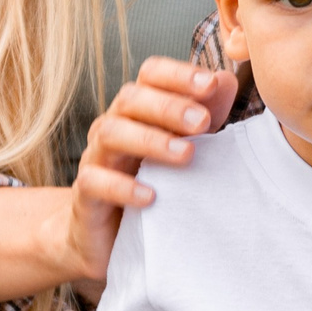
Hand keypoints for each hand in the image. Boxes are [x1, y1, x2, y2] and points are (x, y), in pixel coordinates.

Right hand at [61, 57, 238, 282]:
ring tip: (186, 155)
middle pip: (130, 98)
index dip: (178, 74)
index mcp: (139, 109)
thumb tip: (226, 79)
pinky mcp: (85, 196)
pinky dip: (121, 187)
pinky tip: (151, 196)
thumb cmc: (154, 181)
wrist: (110, 237)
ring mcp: (96, 159)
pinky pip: (93, 182)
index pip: (150, 75)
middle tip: (202, 122)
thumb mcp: (186, 144)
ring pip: (110, 133)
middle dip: (168, 106)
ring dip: (150, 140)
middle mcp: (113, 126)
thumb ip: (205, 113)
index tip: (210, 84)